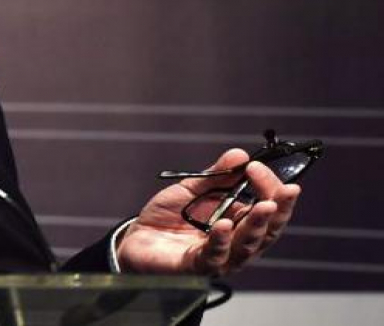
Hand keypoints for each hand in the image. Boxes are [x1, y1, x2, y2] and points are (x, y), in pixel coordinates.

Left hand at [116, 147, 300, 275]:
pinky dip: (221, 240)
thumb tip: (240, 155)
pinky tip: (224, 225)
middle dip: (277, 210)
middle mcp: (236, 243)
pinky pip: (214, 256)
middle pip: (266, 230)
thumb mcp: (191, 189)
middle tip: (283, 192)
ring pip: (246, 246)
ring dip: (256, 225)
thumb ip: (216, 175)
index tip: (258, 167)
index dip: (270, 189)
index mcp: (240, 222)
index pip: (268, 208)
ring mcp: (220, 258)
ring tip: (263, 206)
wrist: (138, 238)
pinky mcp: (197, 266)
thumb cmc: (169, 216)